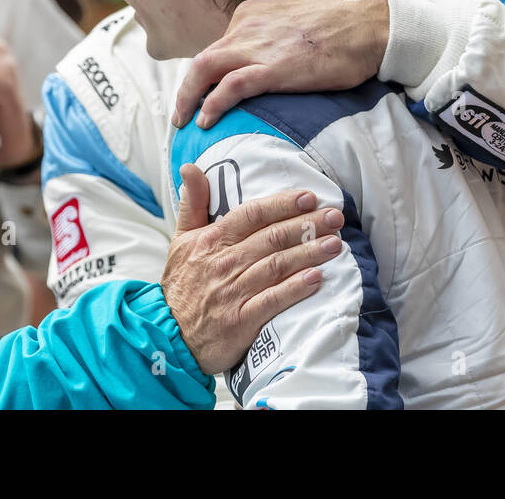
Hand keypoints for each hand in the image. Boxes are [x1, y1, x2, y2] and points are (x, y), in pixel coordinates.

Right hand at [163, 164, 343, 374]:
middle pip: (272, 238)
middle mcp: (224, 263)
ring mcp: (233, 292)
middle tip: (335, 217)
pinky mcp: (240, 321)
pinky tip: (316, 279)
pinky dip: (295, 289)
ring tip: (334, 244)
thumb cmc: (182, 285)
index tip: (309, 197)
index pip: (253, 214)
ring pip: (277, 266)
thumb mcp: (180, 240)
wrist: (168, 337)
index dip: (283, 204)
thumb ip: (193, 203)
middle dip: (307, 225)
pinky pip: (272, 301)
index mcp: (212, 240)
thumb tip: (190, 167)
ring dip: (309, 253)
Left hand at [172, 0, 389, 129]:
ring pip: (204, 69)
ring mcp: (258, 46)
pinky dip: (212, 104)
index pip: (220, 46)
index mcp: (252, 13)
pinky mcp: (273, 68)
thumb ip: (276, 33)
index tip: (205, 93)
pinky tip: (205, 120)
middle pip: (202, 59)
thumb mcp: (296, 18)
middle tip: (181, 113)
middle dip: (187, 88)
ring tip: (183, 121)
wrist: (371, 22)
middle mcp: (247, 26)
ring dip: (188, 98)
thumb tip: (272, 51)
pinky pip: (229, 87)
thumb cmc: (344, 23)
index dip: (210, 74)